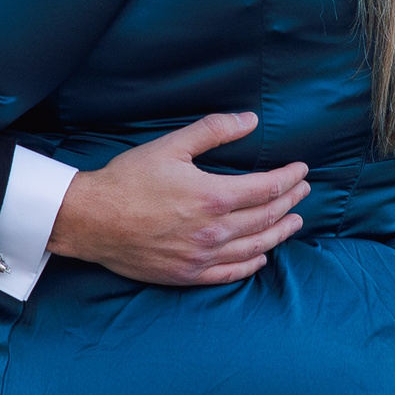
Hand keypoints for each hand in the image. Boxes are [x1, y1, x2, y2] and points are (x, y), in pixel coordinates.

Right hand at [49, 112, 310, 286]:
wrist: (91, 220)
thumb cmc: (128, 180)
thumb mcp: (171, 146)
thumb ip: (214, 131)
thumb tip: (251, 120)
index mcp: (213, 197)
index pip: (267, 188)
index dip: (289, 179)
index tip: (301, 171)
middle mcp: (214, 230)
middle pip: (266, 217)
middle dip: (290, 201)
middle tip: (303, 192)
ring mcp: (202, 256)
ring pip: (255, 247)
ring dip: (280, 233)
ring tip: (294, 222)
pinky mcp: (187, 274)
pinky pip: (230, 272)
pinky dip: (251, 264)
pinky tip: (261, 256)